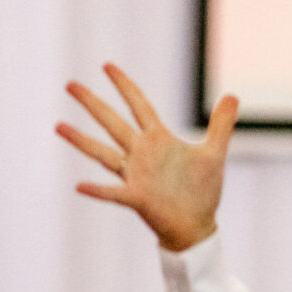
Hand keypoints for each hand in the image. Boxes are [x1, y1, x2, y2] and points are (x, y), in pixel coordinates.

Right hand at [58, 64, 236, 252]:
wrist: (197, 225)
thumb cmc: (202, 191)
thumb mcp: (214, 153)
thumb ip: (221, 124)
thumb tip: (233, 96)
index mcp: (158, 139)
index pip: (139, 105)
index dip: (124, 86)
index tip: (107, 66)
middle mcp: (141, 153)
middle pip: (113, 122)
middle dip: (92, 103)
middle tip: (70, 84)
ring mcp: (136, 175)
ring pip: (103, 153)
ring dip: (81, 140)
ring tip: (58, 126)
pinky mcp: (136, 198)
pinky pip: (113, 193)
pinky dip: (98, 190)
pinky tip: (79, 185)